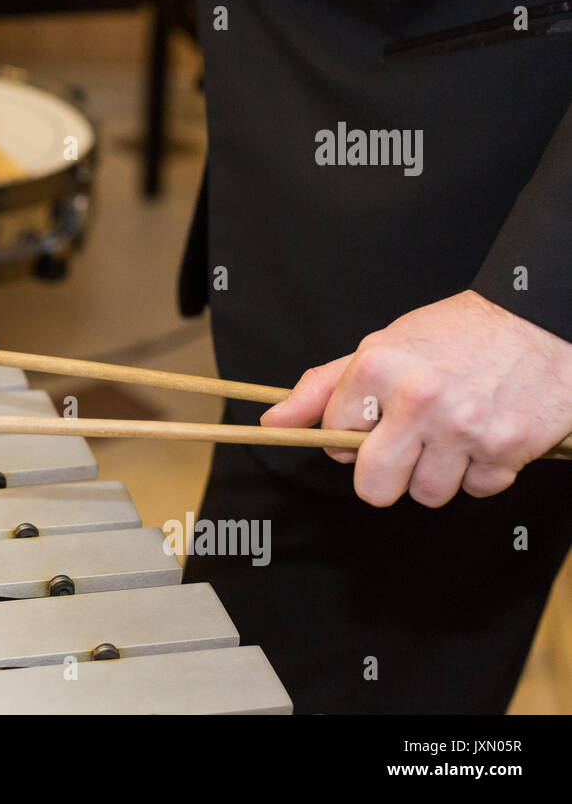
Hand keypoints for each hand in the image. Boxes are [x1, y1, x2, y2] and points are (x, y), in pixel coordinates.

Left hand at [260, 290, 571, 506]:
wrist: (540, 318)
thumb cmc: (455, 335)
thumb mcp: (382, 347)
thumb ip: (323, 388)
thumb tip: (272, 422)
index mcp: (378, 367)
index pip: (335, 436)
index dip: (352, 434)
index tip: (374, 420)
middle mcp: (419, 398)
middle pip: (374, 487)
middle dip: (384, 476)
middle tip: (403, 448)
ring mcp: (464, 427)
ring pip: (427, 494)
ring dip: (437, 473)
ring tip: (450, 434)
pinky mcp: (508, 448)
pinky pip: (477, 490)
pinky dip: (481, 471)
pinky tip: (485, 435)